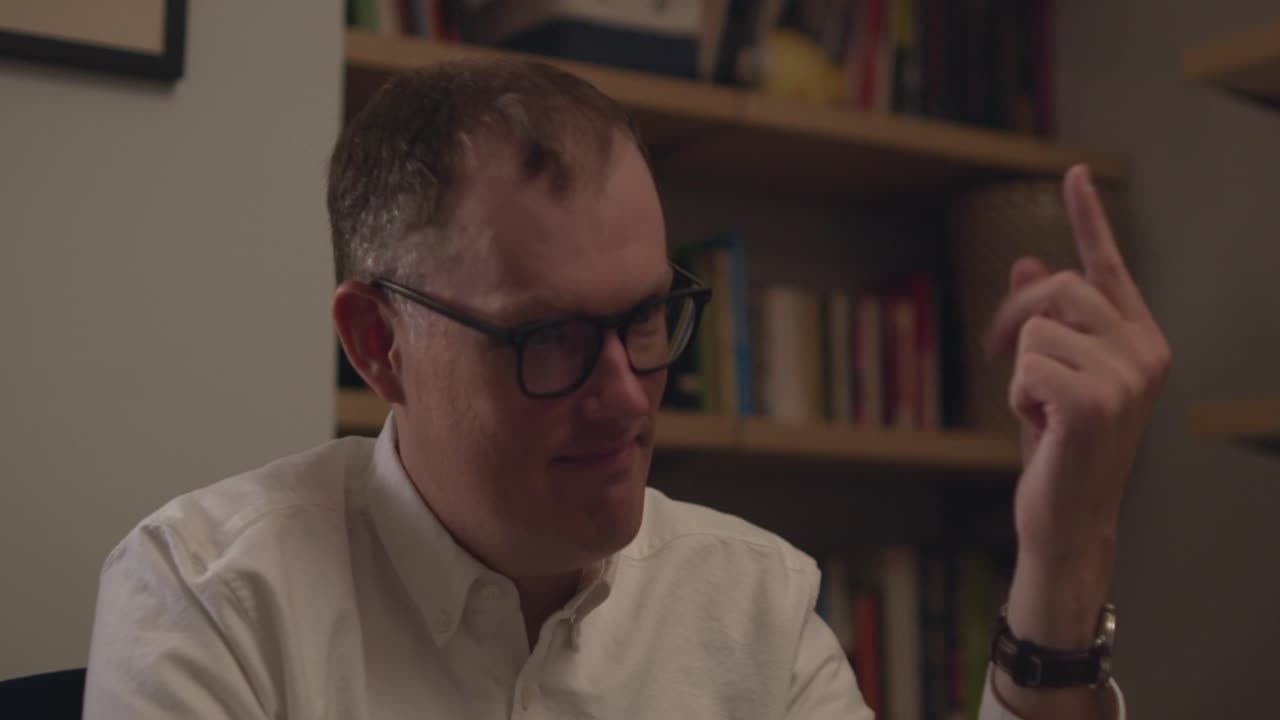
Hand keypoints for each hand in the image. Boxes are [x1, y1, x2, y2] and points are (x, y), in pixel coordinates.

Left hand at [983, 165, 1169, 716]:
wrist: (1070, 519)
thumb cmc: (1061, 447)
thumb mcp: (1050, 375)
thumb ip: (1046, 322)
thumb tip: (1025, 262)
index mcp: (1140, 339)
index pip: (1108, 267)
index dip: (1088, 218)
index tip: (1073, 172)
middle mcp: (1145, 351)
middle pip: (1055, 287)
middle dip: (1012, 316)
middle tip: (998, 355)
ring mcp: (1128, 376)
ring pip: (1034, 329)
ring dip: (1019, 372)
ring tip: (1041, 412)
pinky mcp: (1098, 401)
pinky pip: (1026, 366)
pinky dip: (1017, 397)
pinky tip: (1041, 428)